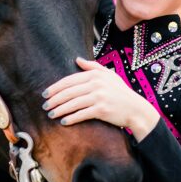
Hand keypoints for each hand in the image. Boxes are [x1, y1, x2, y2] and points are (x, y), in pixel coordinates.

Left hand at [42, 57, 159, 140]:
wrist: (136, 109)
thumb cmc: (122, 93)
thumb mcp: (110, 76)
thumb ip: (93, 67)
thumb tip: (77, 59)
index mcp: (96, 75)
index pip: (70, 80)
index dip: (55, 87)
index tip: (46, 93)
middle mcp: (96, 84)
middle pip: (69, 92)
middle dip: (54, 99)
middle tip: (45, 105)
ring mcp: (99, 97)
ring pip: (73, 103)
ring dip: (60, 109)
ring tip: (51, 114)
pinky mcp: (102, 110)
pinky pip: (82, 114)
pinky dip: (71, 118)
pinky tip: (64, 122)